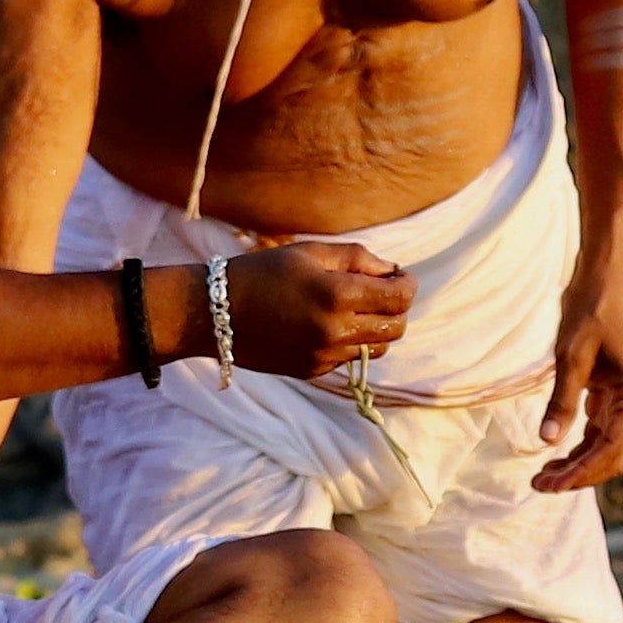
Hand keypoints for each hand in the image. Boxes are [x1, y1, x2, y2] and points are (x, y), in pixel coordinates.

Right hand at [229, 240, 410, 379]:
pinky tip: (325, 324)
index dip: (407, 285)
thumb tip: (393, 272)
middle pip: (396, 328)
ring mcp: (325, 355)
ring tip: (355, 309)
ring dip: (377, 328)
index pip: (399, 298)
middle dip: (397, 309)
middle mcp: (335, 330)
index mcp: (337, 295)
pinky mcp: (313, 370)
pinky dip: (349, 341)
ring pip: (378, 348)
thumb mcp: (310, 253)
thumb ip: (358, 259)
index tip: (400, 276)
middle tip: (383, 292)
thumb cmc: (263, 272)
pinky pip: (349, 358)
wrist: (215, 312)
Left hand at [532, 268, 622, 492]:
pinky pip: (596, 430)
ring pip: (603, 447)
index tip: (551, 485)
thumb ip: (562, 400)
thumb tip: (548, 442)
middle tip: (539, 486)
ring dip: (576, 464)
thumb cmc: (591, 310)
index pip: (611, 449)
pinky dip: (577, 446)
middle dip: (579, 476)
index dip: (581, 471)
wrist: (602, 278)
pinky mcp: (609, 392)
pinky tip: (553, 454)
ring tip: (542, 477)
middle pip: (611, 456)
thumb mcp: (572, 356)